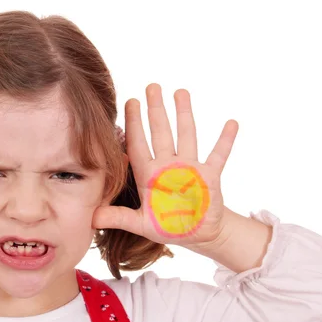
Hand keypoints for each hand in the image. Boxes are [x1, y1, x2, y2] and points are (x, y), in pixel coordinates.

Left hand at [93, 84, 237, 248]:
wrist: (197, 235)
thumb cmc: (168, 226)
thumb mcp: (140, 224)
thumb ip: (118, 218)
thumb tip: (90, 218)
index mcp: (150, 175)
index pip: (138, 144)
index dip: (133, 124)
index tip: (129, 103)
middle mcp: (168, 166)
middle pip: (160, 132)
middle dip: (156, 110)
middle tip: (151, 86)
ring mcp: (190, 168)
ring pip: (186, 135)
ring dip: (184, 114)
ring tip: (181, 92)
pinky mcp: (210, 176)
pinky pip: (218, 155)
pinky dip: (225, 140)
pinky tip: (231, 122)